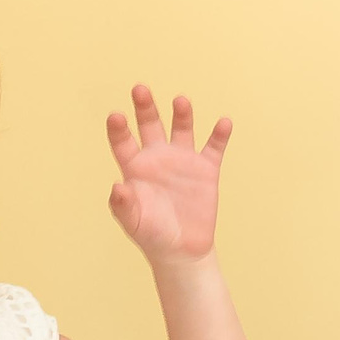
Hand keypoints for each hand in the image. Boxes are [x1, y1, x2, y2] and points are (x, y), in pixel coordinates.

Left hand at [105, 86, 232, 264]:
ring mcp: (182, 161)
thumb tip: (117, 186)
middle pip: (150, 125)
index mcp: (135, 168)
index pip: (123, 142)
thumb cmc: (152, 235)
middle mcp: (157, 158)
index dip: (118, 129)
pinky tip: (224, 123)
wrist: (182, 250)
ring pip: (181, 129)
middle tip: (140, 89)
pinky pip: (214, 148)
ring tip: (180, 101)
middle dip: (145, 108)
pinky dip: (219, 135)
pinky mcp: (206, 170)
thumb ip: (123, 205)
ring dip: (181, 114)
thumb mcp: (133, 223)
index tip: (116, 116)